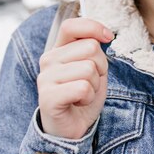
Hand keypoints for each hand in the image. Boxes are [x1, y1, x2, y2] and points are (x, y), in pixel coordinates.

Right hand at [37, 18, 112, 138]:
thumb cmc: (83, 95)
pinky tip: (79, 102)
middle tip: (90, 82)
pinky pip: (83, 88)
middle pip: (90, 48)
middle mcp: (48, 60)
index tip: (108, 37)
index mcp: (58, 49)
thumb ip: (93, 49)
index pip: (71, 25)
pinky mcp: (48, 97)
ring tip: (83, 93)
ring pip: (89, 69)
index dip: (93, 27)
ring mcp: (45, 78)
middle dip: (100, 66)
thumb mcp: (93, 67)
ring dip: (94, 85)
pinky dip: (88, 97)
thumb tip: (104, 35)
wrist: (71, 128)